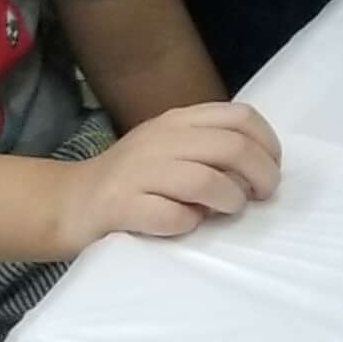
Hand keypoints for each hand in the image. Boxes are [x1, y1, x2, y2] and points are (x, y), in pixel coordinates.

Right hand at [59, 101, 282, 249]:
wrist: (70, 202)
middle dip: (261, 175)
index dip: (268, 144)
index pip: (239, 117)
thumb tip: (261, 169)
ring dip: (229, 200)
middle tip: (261, 196)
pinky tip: (186, 224)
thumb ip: (212, 149)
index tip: (272, 168)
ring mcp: (137, 172)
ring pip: (205, 179)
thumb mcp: (173, 149)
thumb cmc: (134, 180)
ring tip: (228, 211)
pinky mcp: (120, 206)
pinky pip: (171, 215)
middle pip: (231, 147)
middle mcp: (159, 139)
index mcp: (177, 121)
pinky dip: (189, 223)